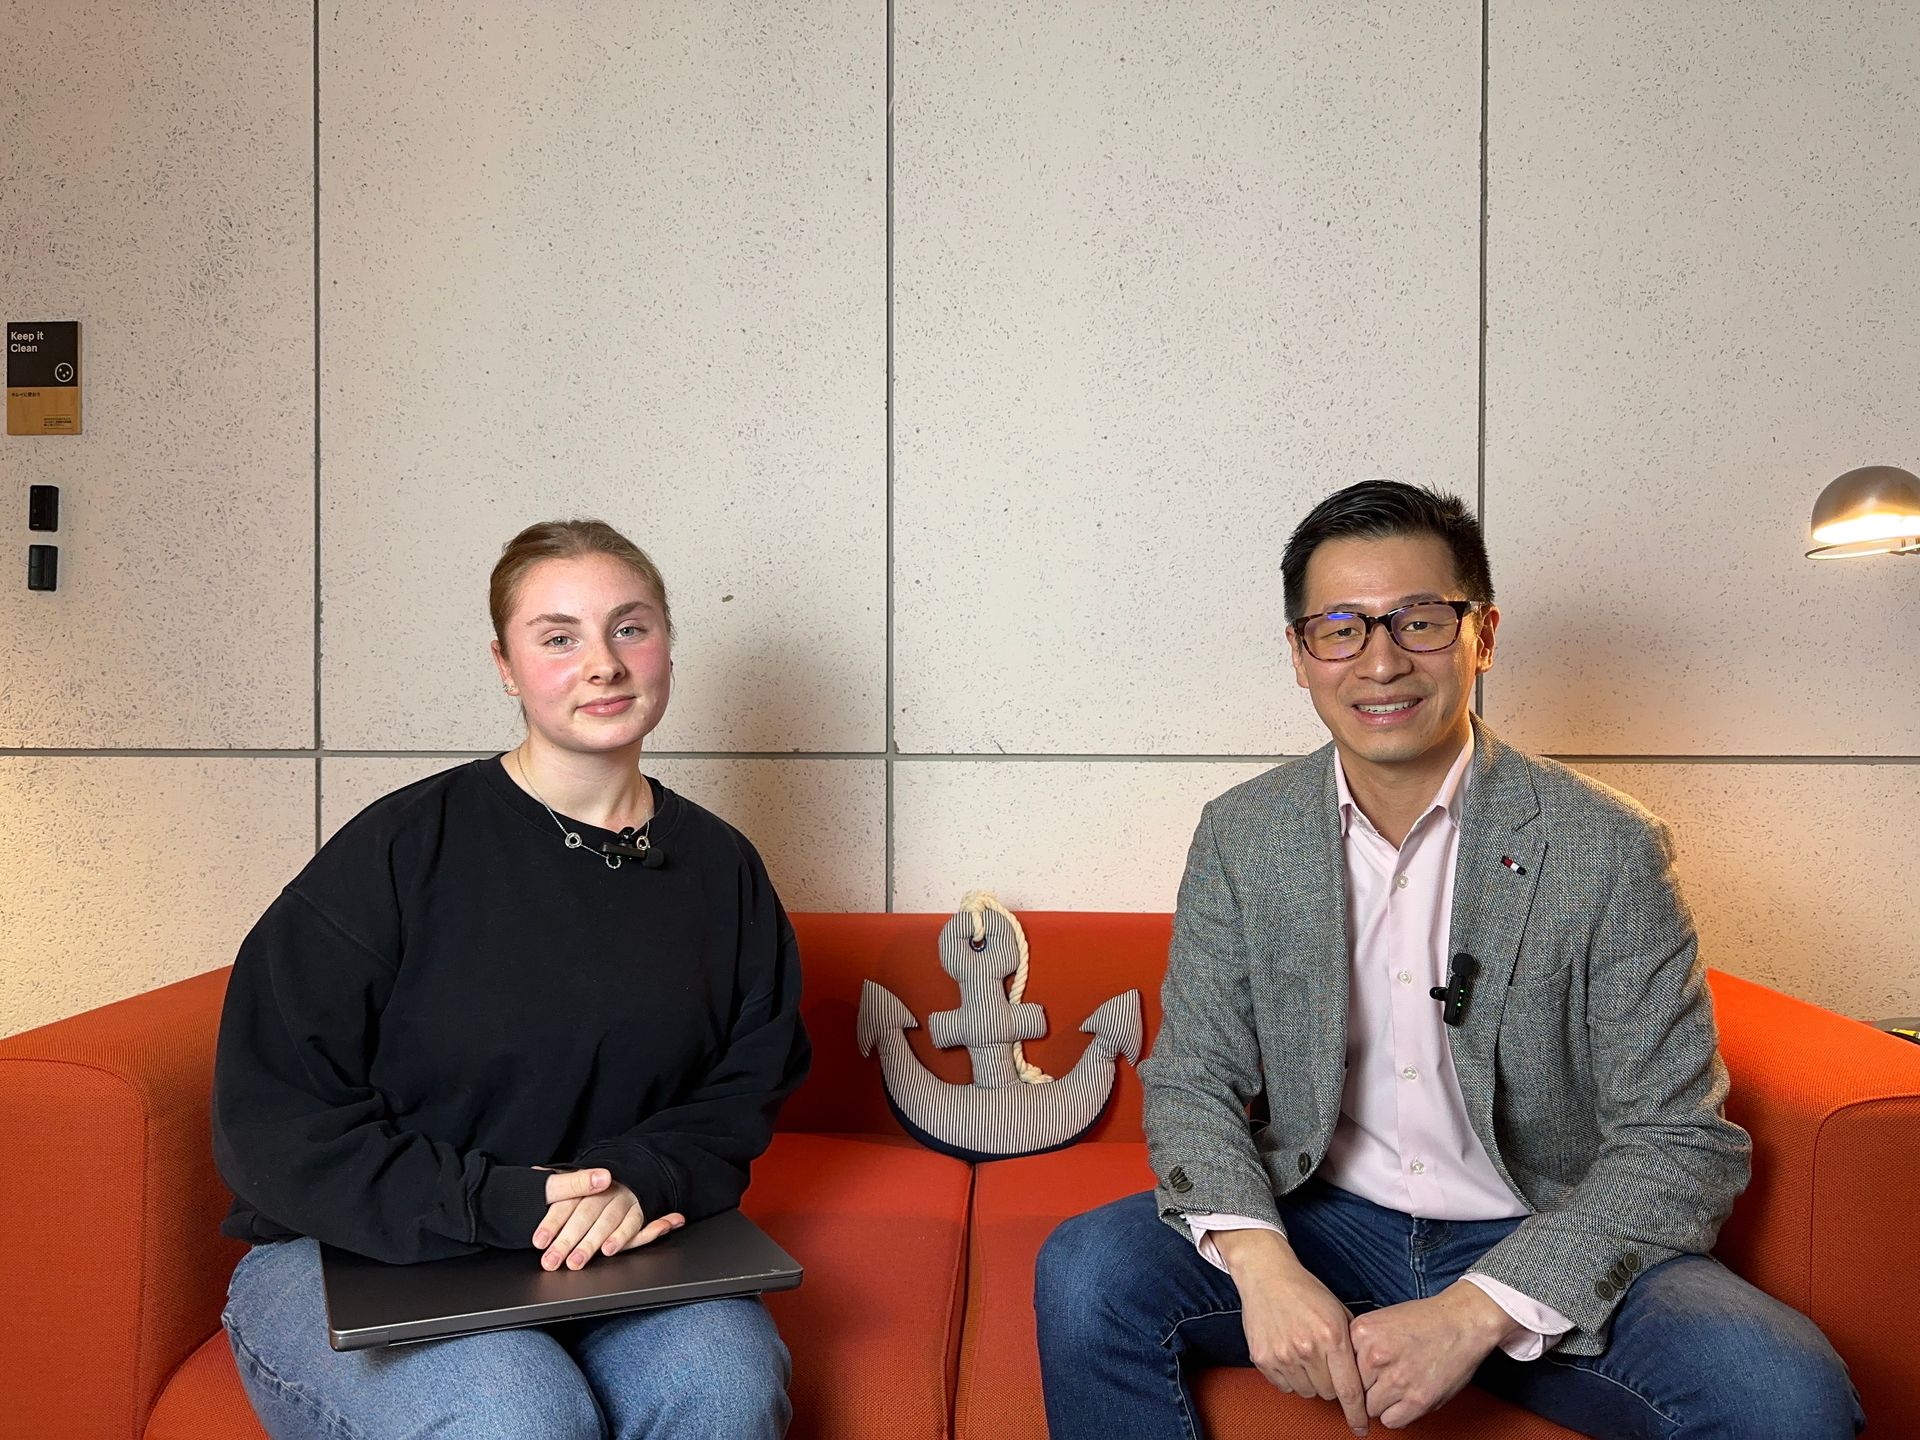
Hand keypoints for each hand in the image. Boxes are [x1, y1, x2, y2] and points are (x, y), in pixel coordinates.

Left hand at [532, 1168, 684, 1270]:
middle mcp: (604, 1189)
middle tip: (552, 1261)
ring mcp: (623, 1198)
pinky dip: (621, 1237)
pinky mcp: (639, 1209)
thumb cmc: (593, 1188)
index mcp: (584, 1182)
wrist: (629, 1175)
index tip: (540, 1241)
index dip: (552, 1223)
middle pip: (584, 1214)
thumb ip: (556, 1184)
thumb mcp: (572, 1181)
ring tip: (575, 1262)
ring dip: (590, 1242)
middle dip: (567, 1240)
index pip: (565, 1203)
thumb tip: (534, 1173)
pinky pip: (632, 1223)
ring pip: (606, 1220)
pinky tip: (608, 1250)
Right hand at [1213, 1228, 1369, 1436]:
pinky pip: (1284, 1386)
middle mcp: (1307, 1348)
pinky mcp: (1263, 1358)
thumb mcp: (1339, 1311)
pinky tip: (1288, 1353)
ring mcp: (1283, 1355)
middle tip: (1324, 1361)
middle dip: (1331, 1383)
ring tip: (1305, 1353)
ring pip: (1306, 1391)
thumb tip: (1366, 1377)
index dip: (1357, 1414)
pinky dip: (1289, 1376)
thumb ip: (1352, 1344)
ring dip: (1310, 1380)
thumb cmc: (1306, 1291)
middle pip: (1328, 1393)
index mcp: (1332, 1336)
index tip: (1361, 1428)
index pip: (1349, 1390)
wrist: (1267, 1275)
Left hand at [1348, 1282, 1512, 1428]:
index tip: (1359, 1376)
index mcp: (1362, 1332)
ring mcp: (1396, 1378)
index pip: (1339, 1367)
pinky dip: (1396, 1415)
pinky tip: (1405, 1400)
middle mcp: (1375, 1355)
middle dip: (1367, 1388)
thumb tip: (1344, 1372)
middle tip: (1384, 1380)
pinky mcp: (1417, 1399)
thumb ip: (1360, 1344)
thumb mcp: (1381, 1320)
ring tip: (1397, 1388)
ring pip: (1371, 1408)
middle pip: (1353, 1389)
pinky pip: (1391, 1421)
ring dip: (1383, 1402)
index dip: (1351, 1373)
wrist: (1462, 1322)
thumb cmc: (1425, 1320)